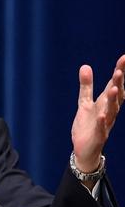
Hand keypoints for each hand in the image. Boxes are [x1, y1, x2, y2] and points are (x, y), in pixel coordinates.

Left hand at [71, 54, 124, 176]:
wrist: (85, 149)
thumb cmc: (88, 125)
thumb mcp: (84, 103)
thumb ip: (86, 86)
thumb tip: (85, 66)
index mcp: (105, 103)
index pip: (114, 85)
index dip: (119, 72)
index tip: (123, 57)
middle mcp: (108, 112)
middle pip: (116, 96)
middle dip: (118, 84)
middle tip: (119, 71)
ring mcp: (104, 124)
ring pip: (111, 111)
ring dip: (112, 100)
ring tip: (112, 88)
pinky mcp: (98, 136)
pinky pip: (101, 129)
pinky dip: (102, 122)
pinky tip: (101, 115)